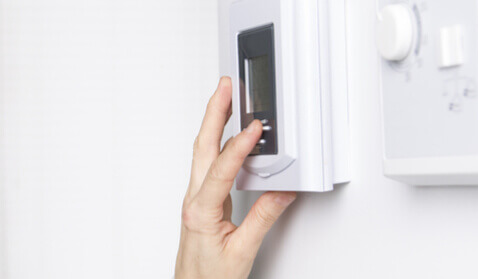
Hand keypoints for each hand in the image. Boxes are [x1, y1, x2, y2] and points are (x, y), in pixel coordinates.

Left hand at [174, 77, 296, 278]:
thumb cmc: (209, 278)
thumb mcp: (243, 251)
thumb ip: (263, 219)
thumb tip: (283, 192)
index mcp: (200, 212)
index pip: (221, 170)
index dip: (239, 147)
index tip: (254, 128)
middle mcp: (194, 201)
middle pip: (202, 147)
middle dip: (213, 113)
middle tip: (225, 87)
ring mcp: (196, 200)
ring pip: (202, 153)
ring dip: (214, 123)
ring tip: (226, 99)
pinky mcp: (202, 202)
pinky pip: (208, 165)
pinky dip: (219, 143)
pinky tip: (229, 134)